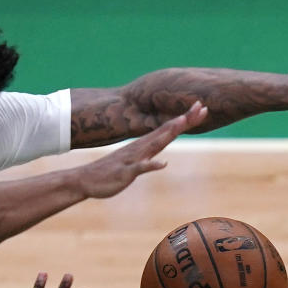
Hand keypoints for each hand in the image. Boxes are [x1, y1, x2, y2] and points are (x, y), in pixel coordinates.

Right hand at [77, 102, 207, 197]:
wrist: (86, 180)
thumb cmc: (110, 173)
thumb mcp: (133, 165)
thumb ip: (147, 159)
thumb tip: (162, 158)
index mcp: (143, 146)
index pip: (168, 129)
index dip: (185, 119)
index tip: (201, 108)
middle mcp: (140, 148)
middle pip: (166, 132)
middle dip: (184, 120)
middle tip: (202, 107)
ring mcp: (133, 159)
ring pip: (154, 144)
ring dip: (168, 134)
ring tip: (182, 123)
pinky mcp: (125, 173)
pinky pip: (140, 168)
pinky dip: (151, 165)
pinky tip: (162, 163)